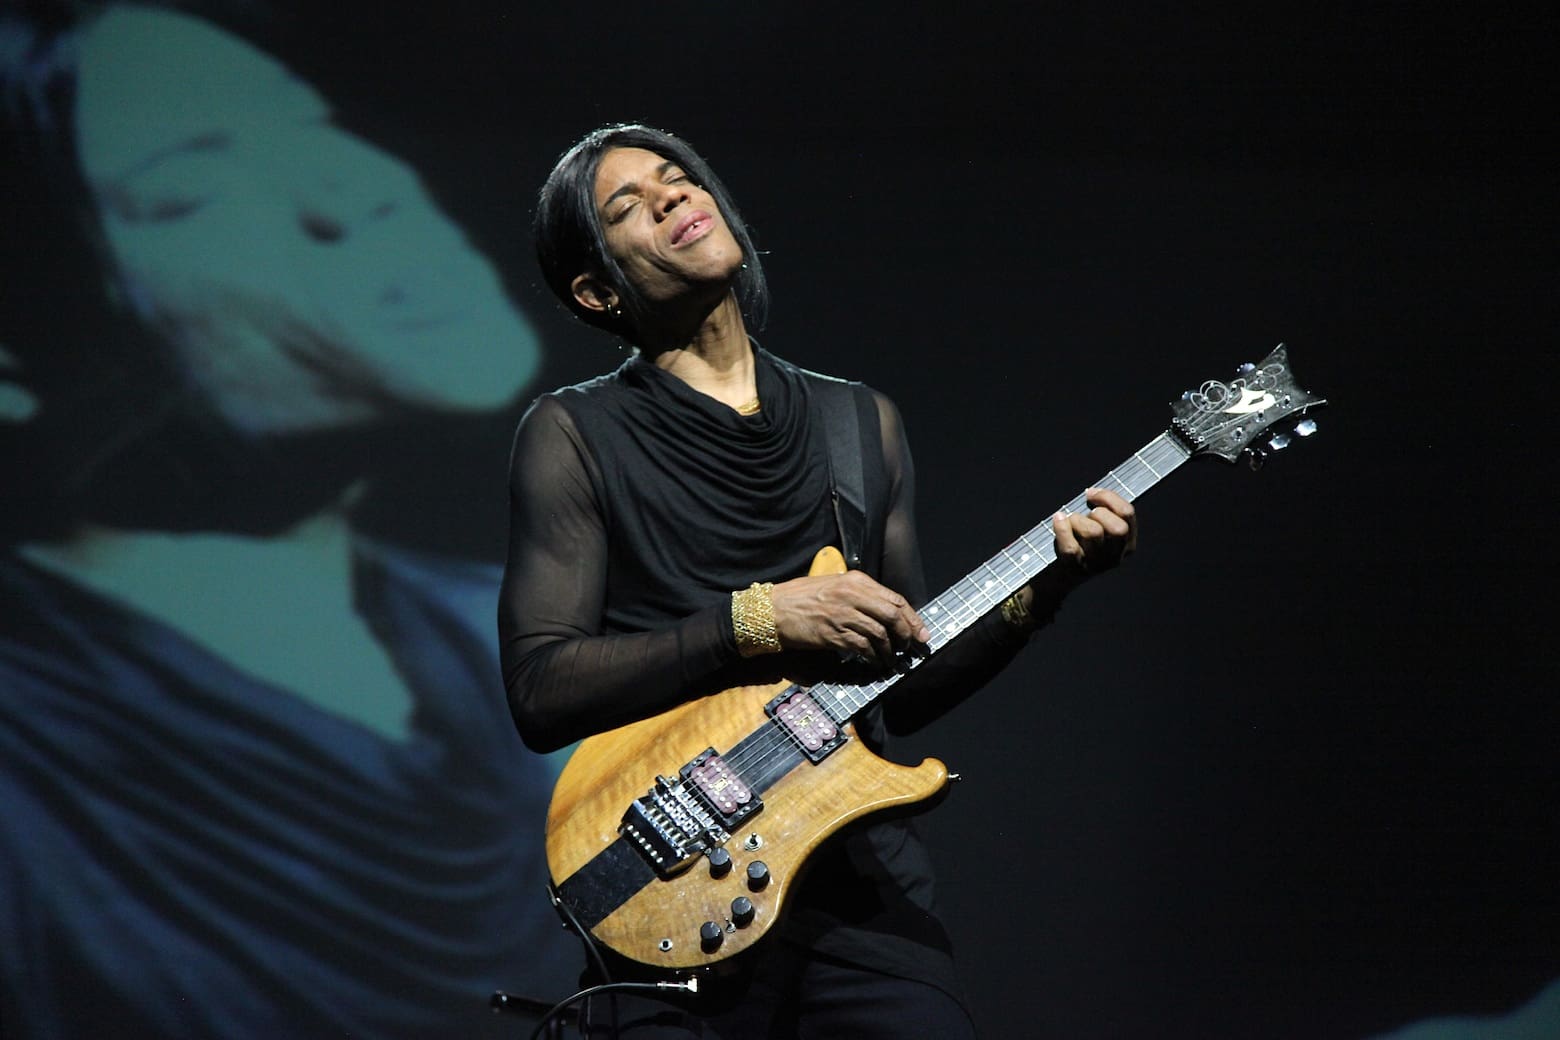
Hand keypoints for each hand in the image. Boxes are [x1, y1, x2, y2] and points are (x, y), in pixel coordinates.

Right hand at [769, 571, 930, 669]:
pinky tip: (874, 662)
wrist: (771, 611)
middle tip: (911, 648)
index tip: (921, 632)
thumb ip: (858, 595)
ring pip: (880, 634)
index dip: (912, 618)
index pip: (894, 598)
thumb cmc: (800, 598)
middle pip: (892, 615)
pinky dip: (872, 657)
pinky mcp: (832, 634)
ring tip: (891, 659)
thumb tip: (885, 613)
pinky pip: (862, 647)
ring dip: (889, 650)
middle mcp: (851, 594)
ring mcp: (842, 614)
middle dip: (907, 634)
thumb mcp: (832, 586)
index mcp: (854, 580)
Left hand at [1051, 486, 1137, 580]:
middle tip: (1086, 513)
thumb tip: (1093, 492)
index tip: (1091, 493)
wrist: (1058, 576)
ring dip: (1078, 519)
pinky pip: (1071, 547)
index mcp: (1127, 544)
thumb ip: (1104, 512)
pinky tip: (1058, 518)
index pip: (1128, 513)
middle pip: (1117, 528)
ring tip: (1070, 520)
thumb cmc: (1079, 543)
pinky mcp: (1076, 569)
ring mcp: (1096, 565)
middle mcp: (1115, 557)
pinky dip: (1062, 528)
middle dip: (1099, 512)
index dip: (1109, 497)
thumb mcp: (1099, 528)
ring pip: (1093, 533)